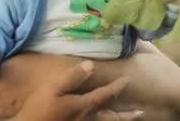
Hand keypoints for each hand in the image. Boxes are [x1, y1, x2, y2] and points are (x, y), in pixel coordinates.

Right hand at [0, 61, 140, 120]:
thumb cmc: (38, 108)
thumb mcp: (53, 88)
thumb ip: (72, 77)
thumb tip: (91, 65)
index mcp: (82, 106)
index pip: (104, 95)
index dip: (117, 87)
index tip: (128, 79)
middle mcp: (87, 119)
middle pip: (111, 118)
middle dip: (126, 115)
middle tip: (141, 113)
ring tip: (130, 120)